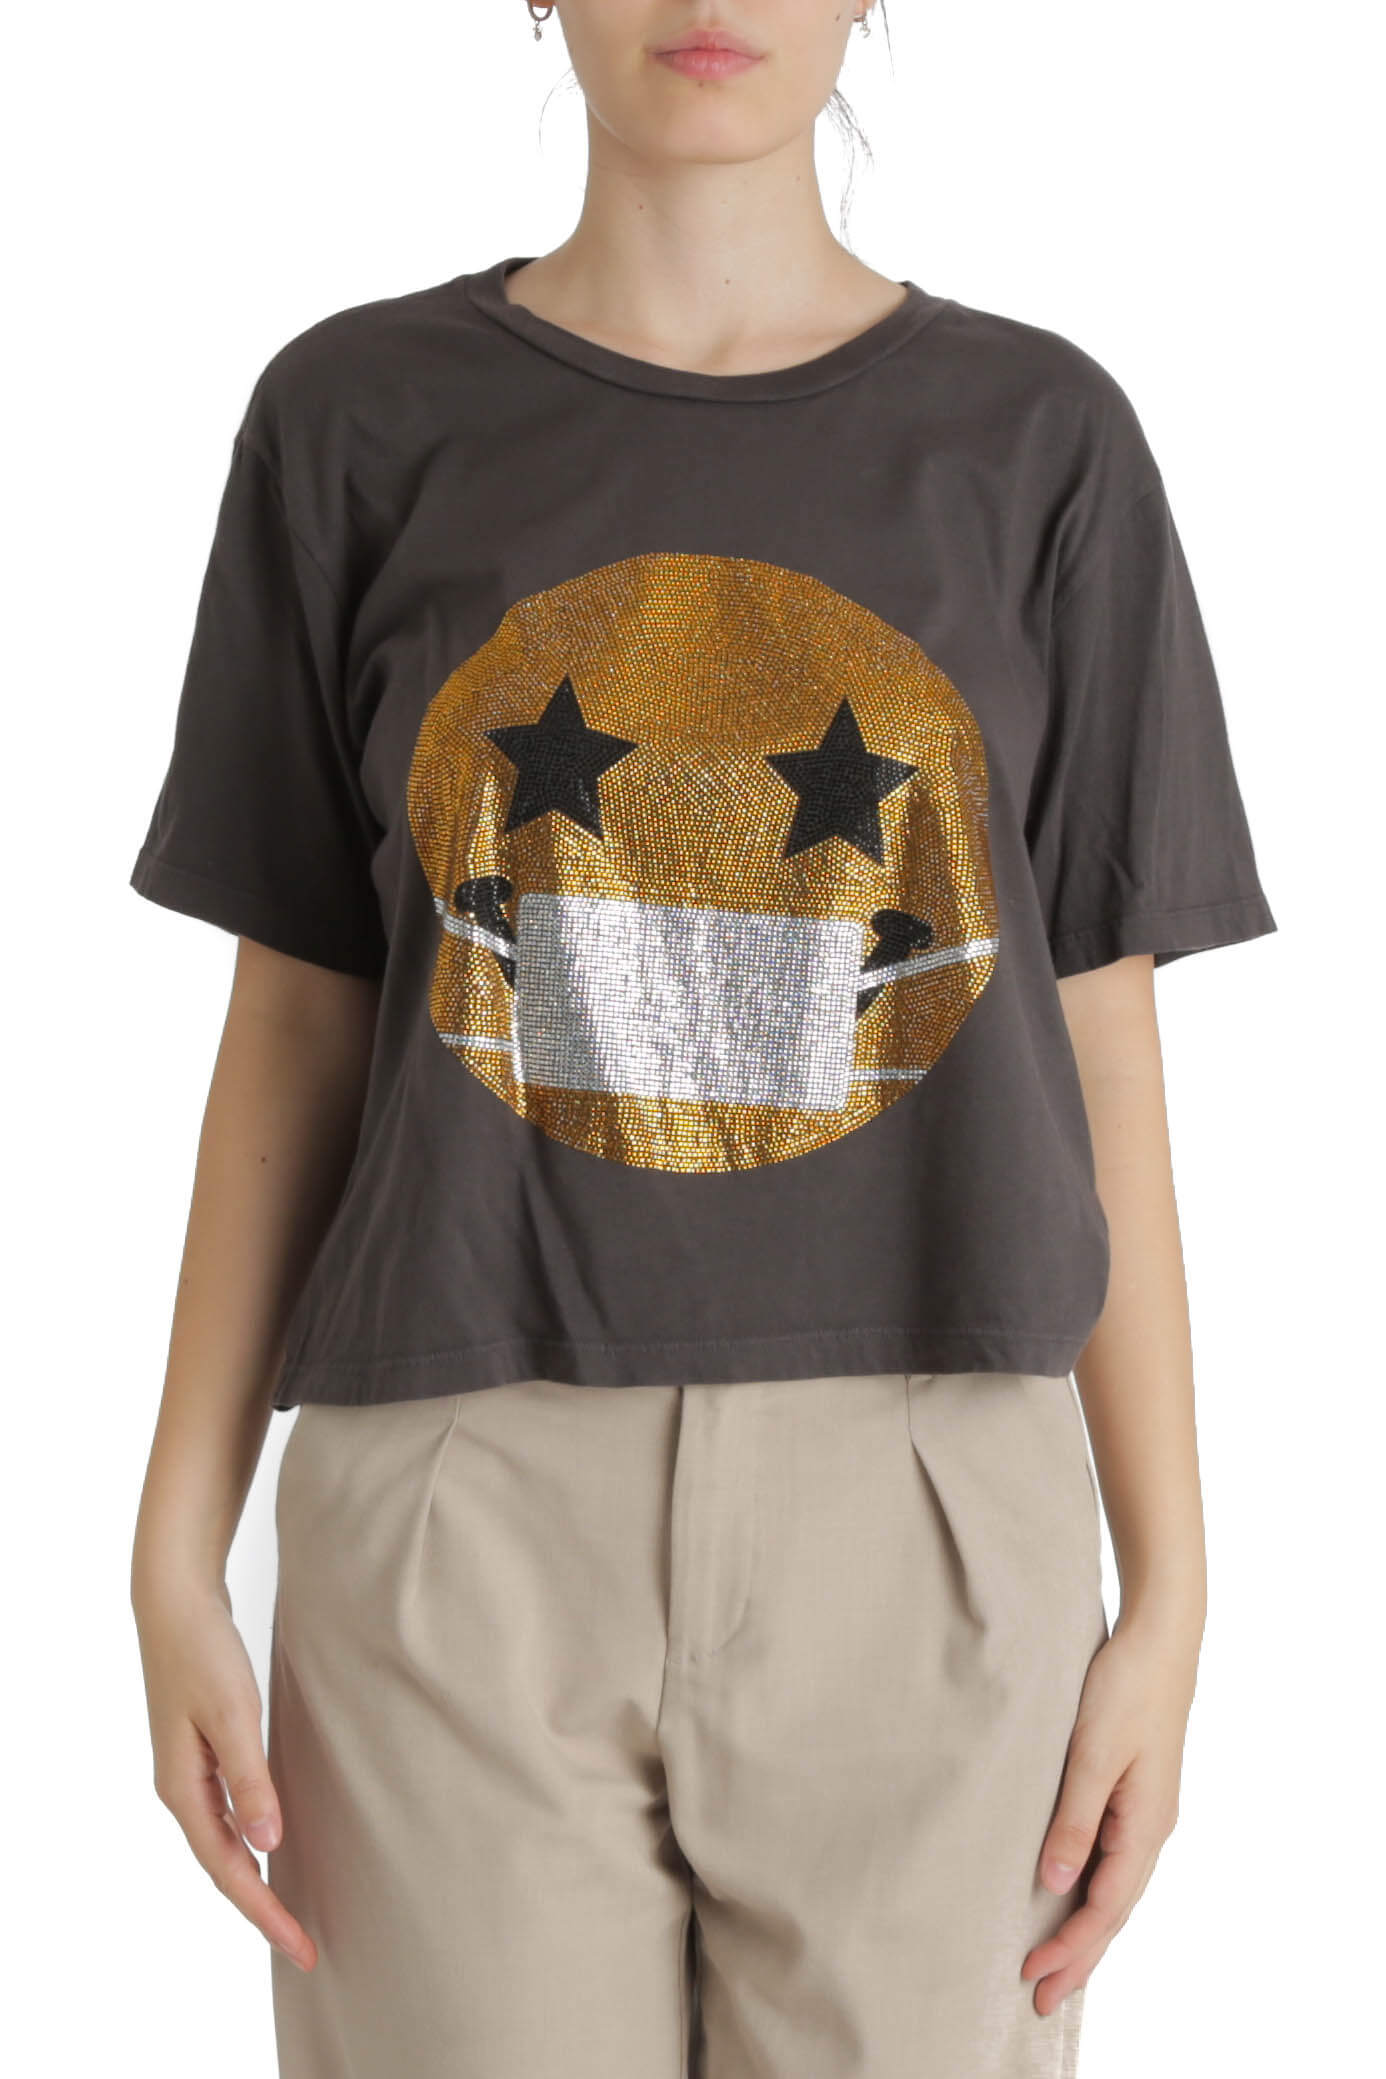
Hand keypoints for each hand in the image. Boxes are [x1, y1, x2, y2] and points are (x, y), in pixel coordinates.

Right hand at [132, 1573, 316, 1971]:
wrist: (176, 1598)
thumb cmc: (204, 1649)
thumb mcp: (231, 1713)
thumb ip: (249, 1778)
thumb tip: (266, 1843)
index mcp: (183, 1790)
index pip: (228, 1871)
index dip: (265, 1912)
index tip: (302, 1948)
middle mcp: (182, 1789)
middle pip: (224, 1866)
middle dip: (264, 1908)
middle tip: (307, 1946)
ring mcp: (191, 1770)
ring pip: (225, 1842)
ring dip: (257, 1878)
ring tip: (293, 1910)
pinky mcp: (204, 1749)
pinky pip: (228, 1813)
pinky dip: (251, 1839)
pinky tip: (273, 1842)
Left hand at [1021, 1605, 1200, 2014]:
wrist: (1159, 1638)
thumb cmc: (1125, 1687)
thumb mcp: (1092, 1753)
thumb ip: (1074, 1819)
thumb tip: (1054, 1884)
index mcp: (1146, 1825)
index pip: (1106, 1906)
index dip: (1071, 1946)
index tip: (1032, 1976)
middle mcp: (1151, 1827)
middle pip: (1114, 1909)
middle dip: (1078, 1956)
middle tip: (1040, 1999)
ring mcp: (1145, 1812)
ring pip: (1114, 1888)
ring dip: (1084, 1930)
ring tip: (1053, 1967)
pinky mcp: (1133, 1793)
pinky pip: (1112, 1860)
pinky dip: (1091, 1892)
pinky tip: (1070, 1899)